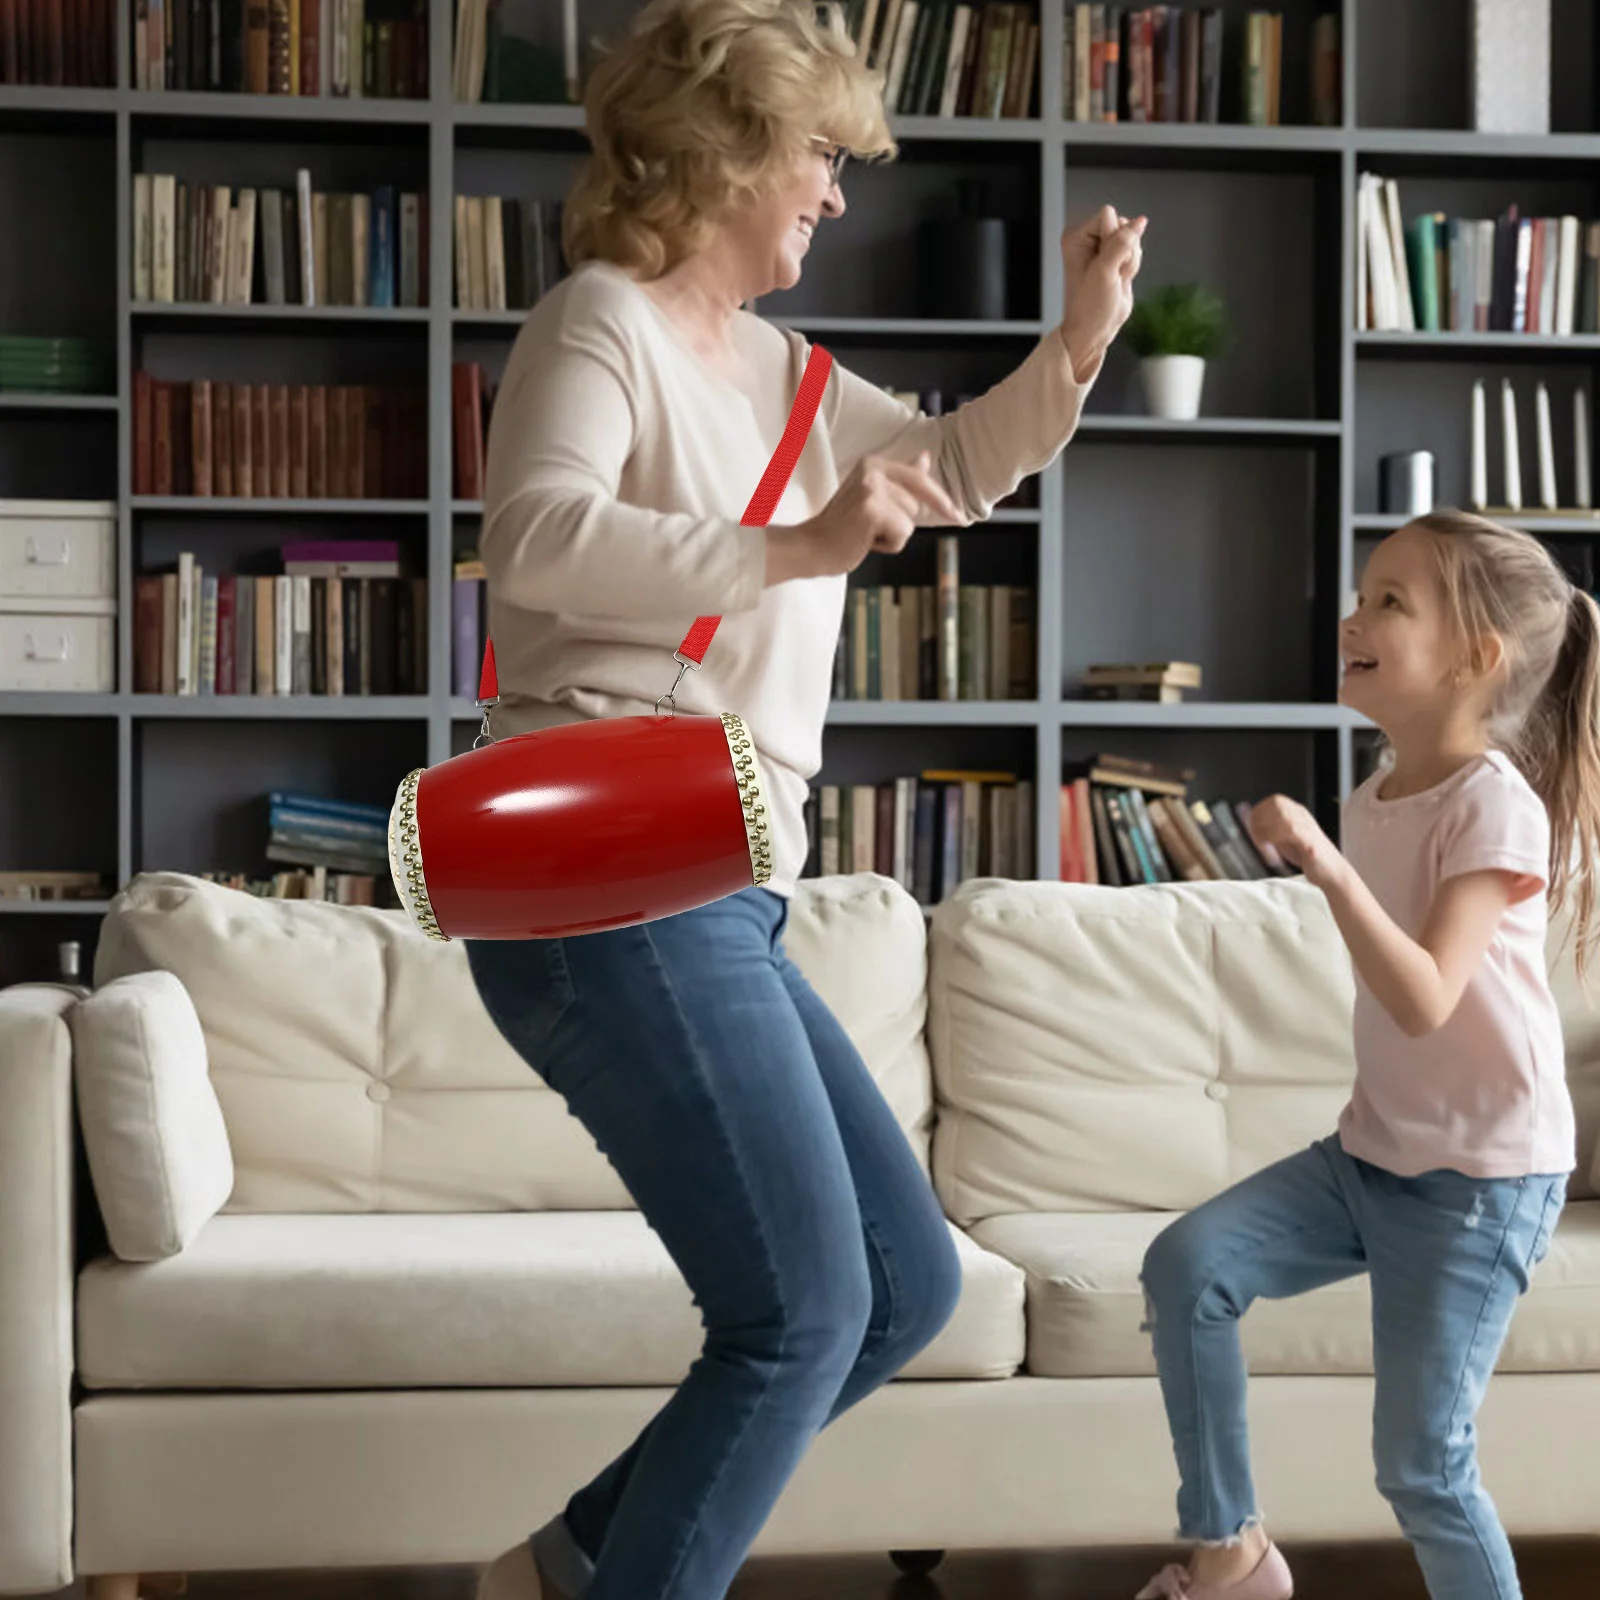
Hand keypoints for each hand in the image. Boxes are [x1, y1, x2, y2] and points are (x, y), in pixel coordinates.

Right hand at [770, 451, 964, 582]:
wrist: (811, 547)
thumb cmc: (842, 528)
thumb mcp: (874, 497)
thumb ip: (902, 479)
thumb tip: (926, 456)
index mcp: (873, 463)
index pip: (920, 479)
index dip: (941, 500)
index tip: (959, 516)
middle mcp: (873, 469)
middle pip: (917, 504)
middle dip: (899, 524)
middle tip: (867, 529)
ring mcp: (872, 488)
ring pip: (910, 521)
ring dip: (892, 536)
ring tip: (864, 535)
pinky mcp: (872, 509)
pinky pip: (902, 534)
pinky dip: (888, 545)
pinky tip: (864, 542)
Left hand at [1060, 204, 1145, 381]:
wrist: (1094, 331)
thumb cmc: (1090, 307)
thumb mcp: (1105, 272)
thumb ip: (1121, 242)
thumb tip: (1140, 221)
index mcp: (1076, 237)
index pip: (1109, 215)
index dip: (1114, 239)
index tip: (1105, 263)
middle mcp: (1087, 239)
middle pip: (1123, 224)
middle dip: (1124, 250)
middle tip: (1112, 274)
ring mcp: (1102, 248)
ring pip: (1132, 238)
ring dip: (1129, 261)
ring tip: (1115, 279)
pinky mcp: (1114, 257)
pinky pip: (1135, 251)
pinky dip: (1132, 266)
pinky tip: (1120, 279)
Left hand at [1246, 794, 1343, 888]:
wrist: (1331, 872)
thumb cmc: (1307, 856)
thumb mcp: (1284, 839)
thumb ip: (1270, 830)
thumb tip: (1250, 824)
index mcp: (1297, 813)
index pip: (1275, 800)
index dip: (1259, 810)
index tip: (1250, 825)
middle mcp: (1303, 817)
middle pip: (1277, 804)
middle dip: (1260, 818)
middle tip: (1255, 835)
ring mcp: (1308, 827)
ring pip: (1282, 816)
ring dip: (1265, 829)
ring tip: (1261, 843)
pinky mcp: (1310, 841)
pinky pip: (1291, 830)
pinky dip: (1275, 836)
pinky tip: (1270, 845)